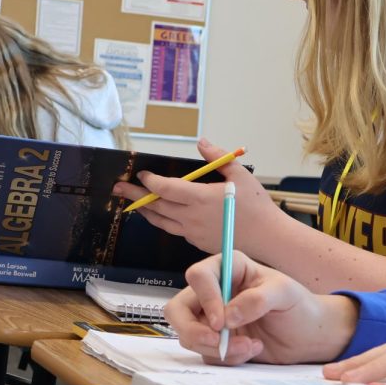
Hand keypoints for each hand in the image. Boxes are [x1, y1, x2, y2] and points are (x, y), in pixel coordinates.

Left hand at [112, 139, 285, 254]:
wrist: (268, 238)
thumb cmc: (257, 206)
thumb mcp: (240, 175)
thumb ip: (217, 158)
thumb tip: (201, 142)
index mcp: (200, 198)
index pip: (165, 188)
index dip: (150, 181)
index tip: (142, 174)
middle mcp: (191, 217)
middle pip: (155, 205)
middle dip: (134, 195)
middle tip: (117, 188)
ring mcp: (192, 232)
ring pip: (161, 221)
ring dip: (145, 211)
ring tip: (133, 204)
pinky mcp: (197, 242)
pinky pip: (175, 230)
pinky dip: (164, 221)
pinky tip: (162, 216)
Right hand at [167, 251, 357, 364]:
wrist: (309, 336)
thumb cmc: (299, 306)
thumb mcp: (285, 294)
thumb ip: (258, 300)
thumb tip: (227, 316)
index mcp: (229, 268)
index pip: (199, 276)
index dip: (205, 298)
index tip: (222, 322)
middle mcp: (214, 292)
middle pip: (178, 309)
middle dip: (193, 331)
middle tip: (218, 344)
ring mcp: (211, 319)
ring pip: (189, 336)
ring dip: (217, 348)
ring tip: (251, 347)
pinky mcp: (216, 342)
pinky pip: (206, 353)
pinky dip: (227, 358)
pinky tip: (253, 350)